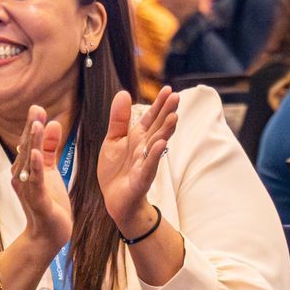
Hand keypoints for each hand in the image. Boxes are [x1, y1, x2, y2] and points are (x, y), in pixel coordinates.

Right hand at [11, 106, 74, 252]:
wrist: (49, 235)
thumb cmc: (50, 202)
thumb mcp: (51, 171)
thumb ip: (49, 148)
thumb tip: (51, 122)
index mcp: (26, 168)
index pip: (28, 142)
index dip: (32, 124)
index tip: (37, 106)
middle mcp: (22, 176)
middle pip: (26, 148)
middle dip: (31, 128)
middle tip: (36, 108)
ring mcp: (28, 188)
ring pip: (29, 162)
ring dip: (32, 143)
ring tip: (37, 124)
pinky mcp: (38, 200)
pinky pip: (36, 181)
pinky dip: (36, 167)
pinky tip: (37, 154)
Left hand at [97, 86, 177, 236]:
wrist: (115, 200)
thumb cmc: (116, 170)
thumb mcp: (113, 140)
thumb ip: (119, 119)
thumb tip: (123, 93)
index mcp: (138, 137)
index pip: (151, 117)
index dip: (159, 104)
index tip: (168, 89)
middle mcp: (145, 147)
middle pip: (158, 127)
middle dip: (167, 112)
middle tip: (176, 97)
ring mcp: (146, 162)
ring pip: (157, 143)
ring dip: (166, 131)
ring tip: (174, 116)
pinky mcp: (142, 178)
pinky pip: (150, 164)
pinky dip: (155, 154)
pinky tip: (160, 143)